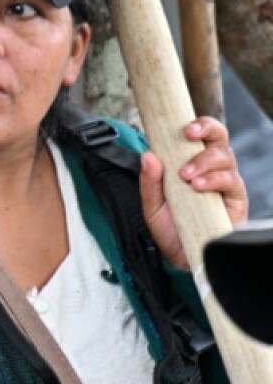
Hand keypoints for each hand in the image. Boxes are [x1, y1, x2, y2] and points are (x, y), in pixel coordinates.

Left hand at [138, 116, 248, 269]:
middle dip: (206, 131)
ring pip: (226, 158)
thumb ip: (149, 182)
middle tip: (188, 136)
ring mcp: (225, 184)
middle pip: (219, 139)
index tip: (184, 127)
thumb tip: (147, 155)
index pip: (201, 136)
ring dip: (204, 161)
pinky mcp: (236, 201)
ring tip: (187, 176)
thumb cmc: (170, 228)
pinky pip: (233, 182)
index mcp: (191, 163)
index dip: (198, 125)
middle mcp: (211, 170)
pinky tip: (199, 187)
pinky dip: (215, 180)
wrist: (182, 257)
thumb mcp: (152, 205)